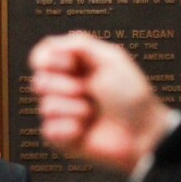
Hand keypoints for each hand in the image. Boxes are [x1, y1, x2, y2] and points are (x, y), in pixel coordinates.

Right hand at [29, 32, 172, 173]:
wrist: (142, 131)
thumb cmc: (132, 96)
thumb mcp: (111, 58)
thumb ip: (79, 43)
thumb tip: (50, 46)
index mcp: (74, 66)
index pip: (42, 56)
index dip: (51, 60)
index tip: (72, 64)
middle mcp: (65, 88)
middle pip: (38, 81)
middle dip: (66, 86)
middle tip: (89, 91)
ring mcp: (63, 114)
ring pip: (45, 106)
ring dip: (75, 109)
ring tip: (93, 113)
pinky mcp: (62, 138)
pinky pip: (49, 130)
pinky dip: (70, 129)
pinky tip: (85, 130)